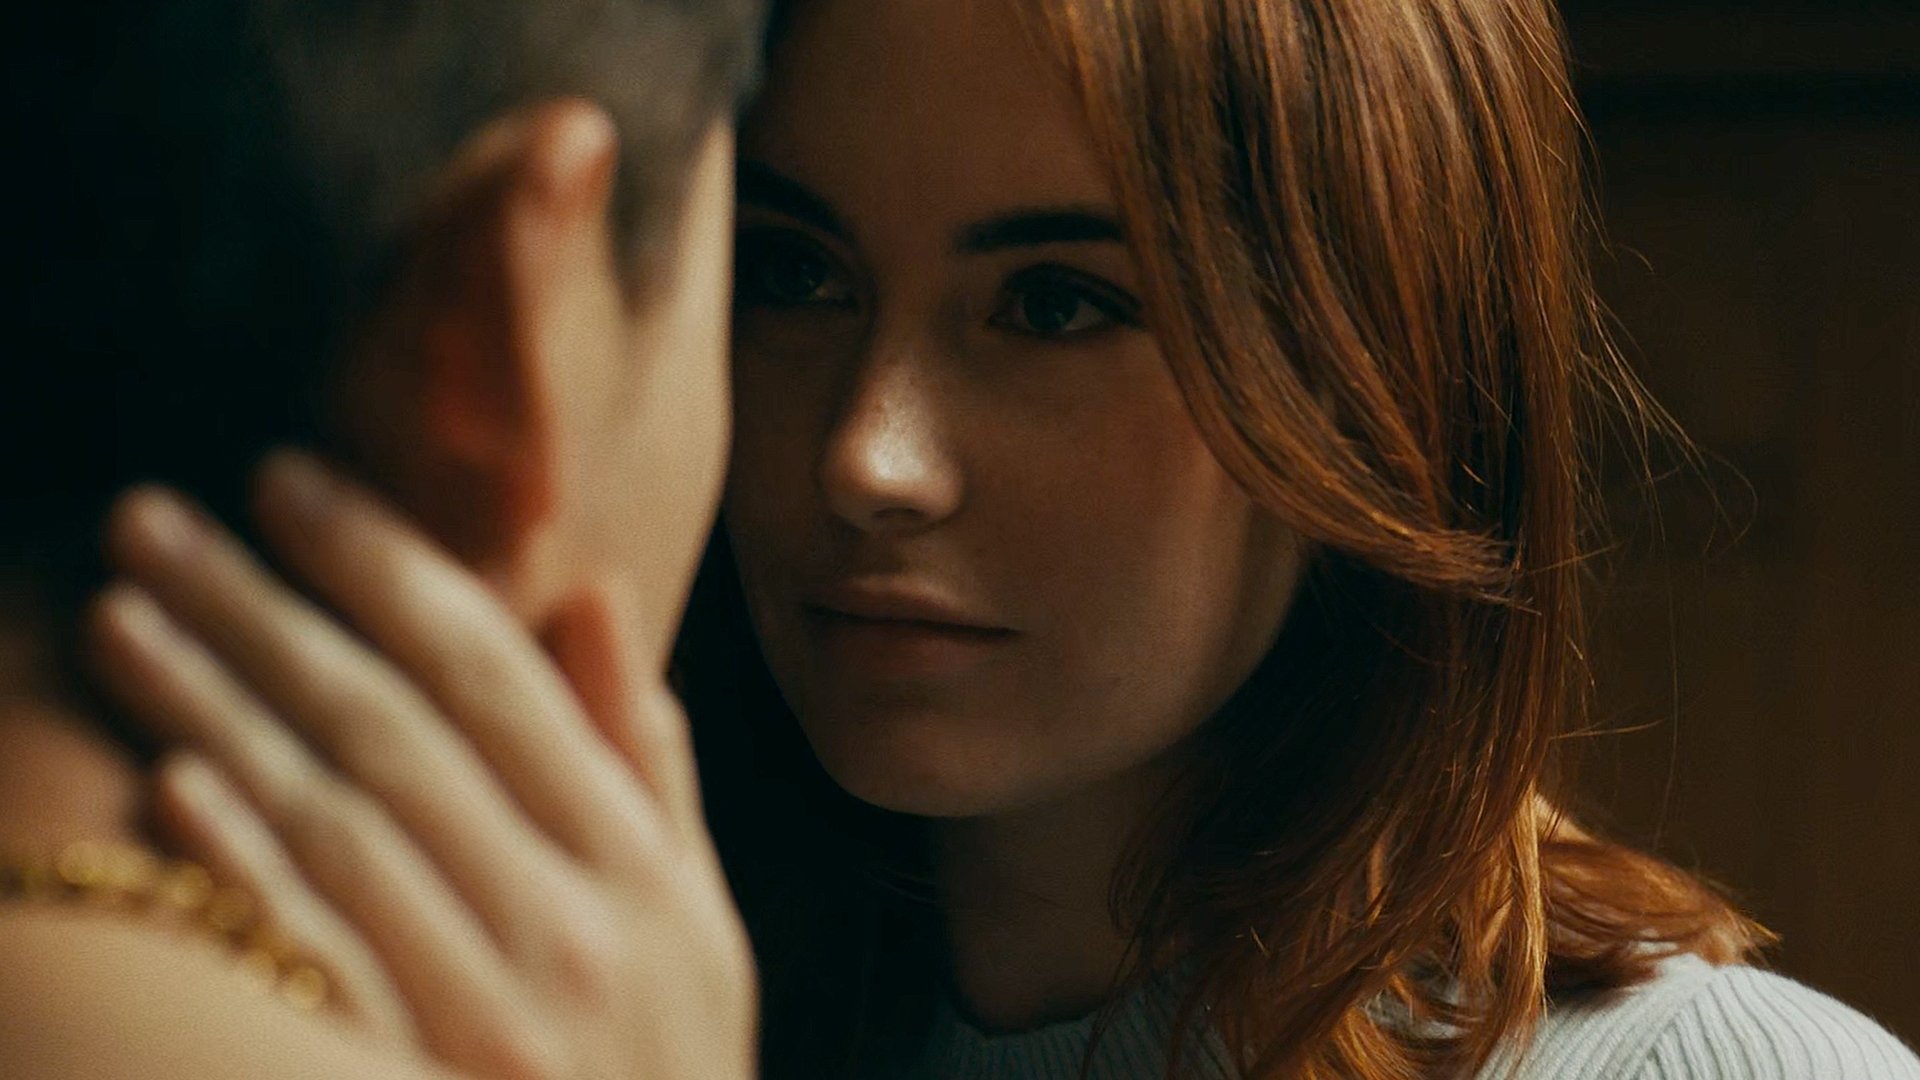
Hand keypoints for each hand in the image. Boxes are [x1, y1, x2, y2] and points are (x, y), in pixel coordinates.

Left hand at [88, 452, 756, 1079]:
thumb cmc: (669, 1063)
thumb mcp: (699, 914)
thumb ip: (646, 762)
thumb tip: (598, 599)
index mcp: (635, 865)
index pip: (497, 677)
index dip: (390, 568)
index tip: (292, 481)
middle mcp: (567, 925)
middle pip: (396, 732)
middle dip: (269, 609)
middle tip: (160, 514)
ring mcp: (489, 1014)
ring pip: (339, 827)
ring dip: (221, 709)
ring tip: (123, 613)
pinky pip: (321, 968)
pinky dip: (248, 873)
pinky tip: (172, 780)